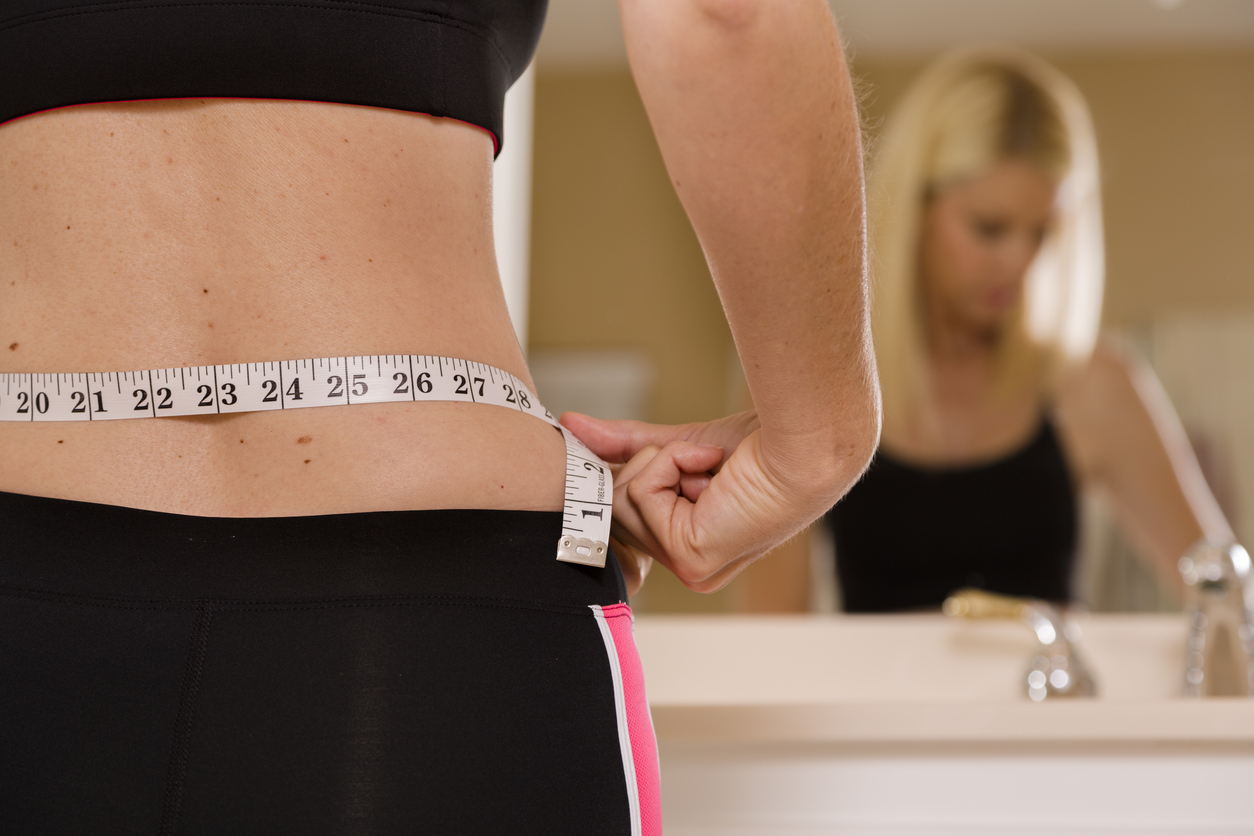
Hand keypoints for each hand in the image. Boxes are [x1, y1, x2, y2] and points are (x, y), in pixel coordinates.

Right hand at [561, 410, 828, 592]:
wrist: (802, 444)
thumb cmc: (762, 446)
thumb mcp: (678, 446)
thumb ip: (625, 444)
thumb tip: (570, 424)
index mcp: (688, 546)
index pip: (624, 516)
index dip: (629, 476)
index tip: (655, 452)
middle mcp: (686, 565)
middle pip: (615, 508)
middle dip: (651, 465)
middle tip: (699, 459)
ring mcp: (687, 568)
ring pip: (622, 500)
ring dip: (665, 461)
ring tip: (710, 465)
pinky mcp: (690, 558)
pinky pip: (639, 495)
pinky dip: (671, 465)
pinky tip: (712, 471)